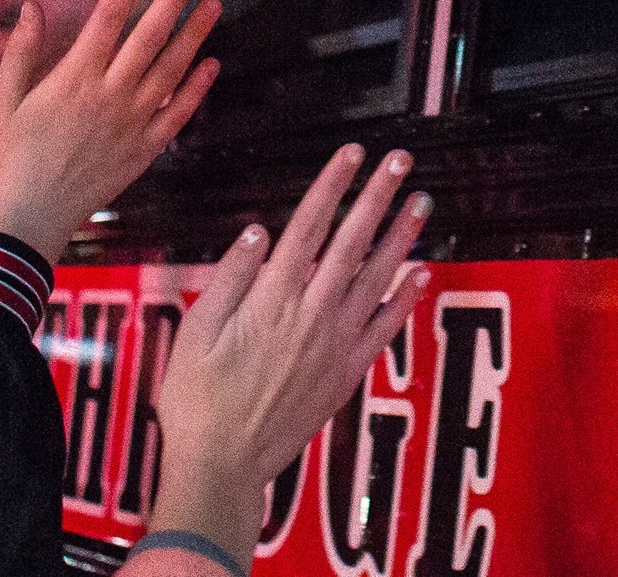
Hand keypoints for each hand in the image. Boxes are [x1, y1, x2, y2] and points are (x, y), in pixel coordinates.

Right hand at [0, 0, 220, 261]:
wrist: (29, 219)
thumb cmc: (8, 158)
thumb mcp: (2, 101)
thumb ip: (21, 52)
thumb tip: (33, 7)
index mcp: (74, 79)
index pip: (108, 18)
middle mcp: (109, 96)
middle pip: (150, 36)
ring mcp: (132, 124)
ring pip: (172, 70)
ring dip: (195, 35)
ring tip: (214, 3)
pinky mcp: (144, 151)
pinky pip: (179, 115)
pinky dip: (197, 89)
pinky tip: (211, 65)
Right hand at [150, 144, 431, 564]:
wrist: (222, 462)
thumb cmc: (197, 399)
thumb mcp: (196, 330)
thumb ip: (230, 277)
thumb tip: (259, 232)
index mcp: (271, 297)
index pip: (308, 226)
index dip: (332, 185)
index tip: (351, 155)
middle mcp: (311, 314)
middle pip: (351, 242)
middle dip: (377, 197)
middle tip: (400, 162)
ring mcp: (333, 345)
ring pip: (377, 279)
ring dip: (401, 238)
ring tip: (421, 204)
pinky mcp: (344, 374)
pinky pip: (384, 329)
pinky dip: (405, 300)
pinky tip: (421, 274)